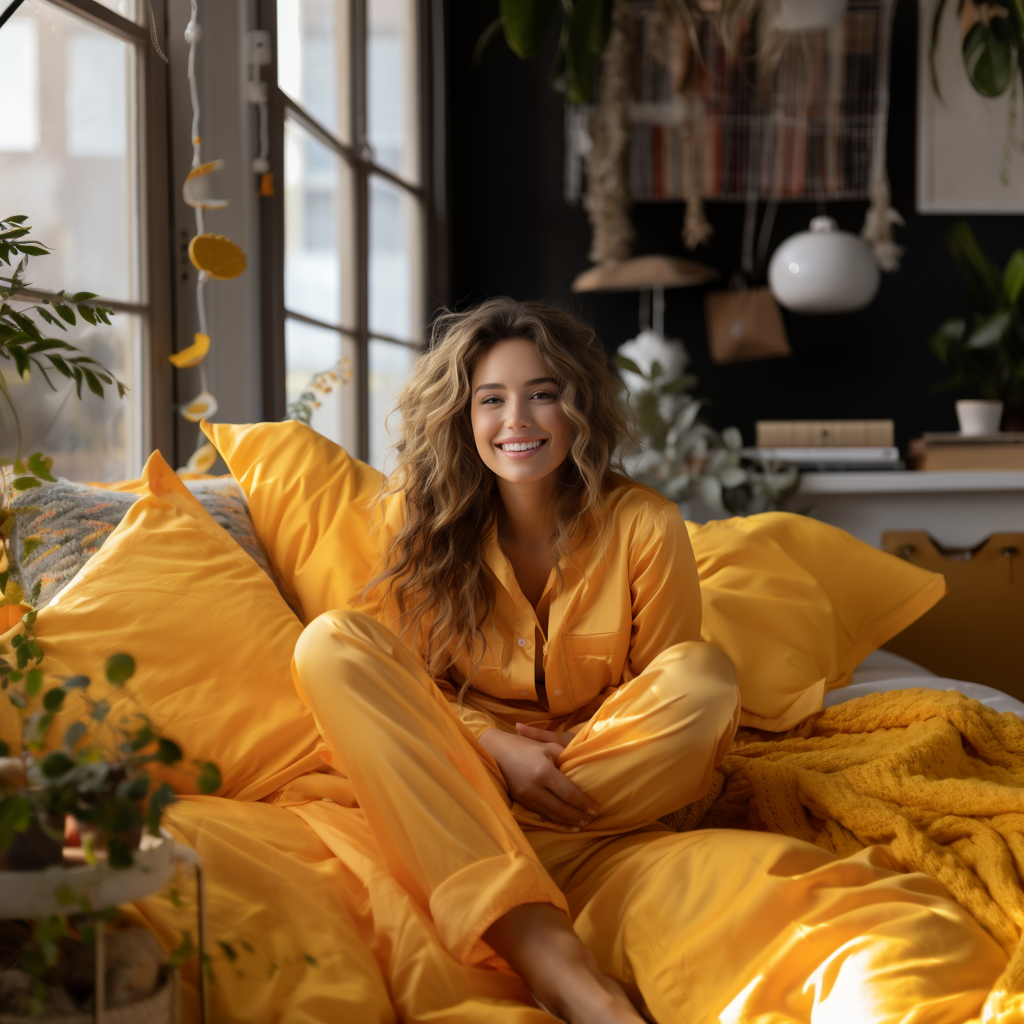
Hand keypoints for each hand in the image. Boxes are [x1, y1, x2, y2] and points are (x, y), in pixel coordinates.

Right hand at [478, 726, 598, 825]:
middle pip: (561, 809)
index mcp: (544, 772)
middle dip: (579, 815)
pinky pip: (542, 814)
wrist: (496, 751)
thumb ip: (565, 758)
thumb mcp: (548, 746)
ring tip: (582, 821)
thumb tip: (582, 772)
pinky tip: (565, 821)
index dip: (583, 802)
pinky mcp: (521, 802)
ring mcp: (526, 797)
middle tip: (592, 817)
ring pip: (552, 815)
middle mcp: (534, 788)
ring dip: (568, 820)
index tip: (595, 807)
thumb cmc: (525, 745)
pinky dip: (555, 820)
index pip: (569, 793)